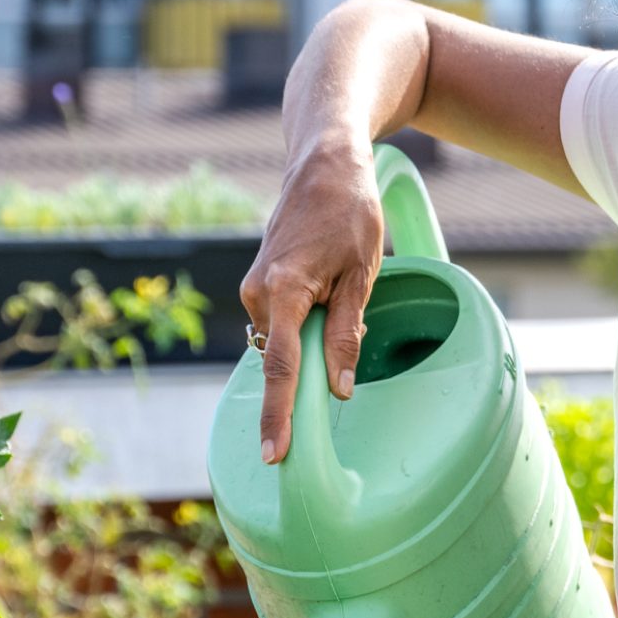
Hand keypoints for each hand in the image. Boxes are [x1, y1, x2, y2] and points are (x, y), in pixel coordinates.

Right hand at [239, 138, 382, 463]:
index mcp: (283, 291)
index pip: (281, 369)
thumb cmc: (348, 212)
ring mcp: (254, 291)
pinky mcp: (259, 288)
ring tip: (342, 287)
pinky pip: (283, 327)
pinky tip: (328, 293)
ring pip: (285, 343)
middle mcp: (258, 294)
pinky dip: (305, 327)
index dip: (279, 416)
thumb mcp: (363, 274)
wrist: (322, 164)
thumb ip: (347, 333)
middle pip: (284, 360)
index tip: (276, 454)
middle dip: (314, 365)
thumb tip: (340, 389)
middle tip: (350, 313)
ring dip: (314, 340)